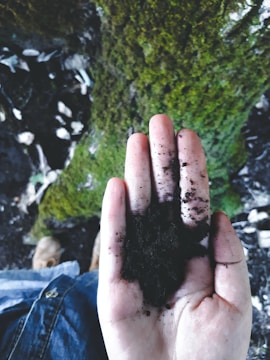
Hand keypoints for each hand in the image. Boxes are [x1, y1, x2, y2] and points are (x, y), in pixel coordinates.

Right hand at [98, 114, 251, 359]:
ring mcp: (138, 262)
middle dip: (161, 160)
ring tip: (137, 140)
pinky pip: (114, 242)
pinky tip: (117, 184)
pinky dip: (114, 214)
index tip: (189, 136)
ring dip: (137, 175)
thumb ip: (230, 257)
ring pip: (137, 210)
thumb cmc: (214, 354)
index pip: (192, 202)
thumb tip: (222, 215)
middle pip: (162, 197)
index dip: (191, 170)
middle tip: (159, 122)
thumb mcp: (236, 303)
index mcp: (195, 252)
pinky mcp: (115, 281)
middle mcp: (165, 249)